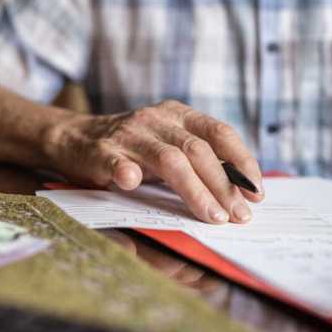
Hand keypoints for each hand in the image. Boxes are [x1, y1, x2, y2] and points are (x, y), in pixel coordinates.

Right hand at [44, 100, 262, 223]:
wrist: (75, 138)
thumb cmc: (132, 148)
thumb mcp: (168, 143)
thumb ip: (199, 158)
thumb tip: (242, 190)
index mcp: (178, 114)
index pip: (219, 133)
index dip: (242, 162)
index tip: (256, 193)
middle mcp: (156, 119)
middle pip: (198, 151)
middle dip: (223, 186)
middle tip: (238, 216)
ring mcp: (128, 134)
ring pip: (169, 160)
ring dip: (195, 190)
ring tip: (211, 216)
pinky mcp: (101, 152)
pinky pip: (117, 162)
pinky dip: (127, 172)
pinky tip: (132, 184)